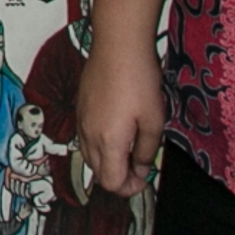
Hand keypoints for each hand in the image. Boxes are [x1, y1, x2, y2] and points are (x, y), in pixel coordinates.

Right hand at [75, 39, 164, 205]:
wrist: (117, 45)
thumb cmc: (138, 79)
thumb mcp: (153, 120)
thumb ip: (146, 151)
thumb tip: (141, 169)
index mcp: (108, 142)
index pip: (111, 183)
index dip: (129, 189)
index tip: (145, 180)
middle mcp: (88, 135)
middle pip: (98, 173)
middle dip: (119, 177)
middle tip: (140, 168)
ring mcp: (81, 120)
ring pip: (90, 156)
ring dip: (109, 162)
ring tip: (130, 149)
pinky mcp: (80, 107)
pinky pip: (85, 138)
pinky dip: (100, 145)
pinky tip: (117, 130)